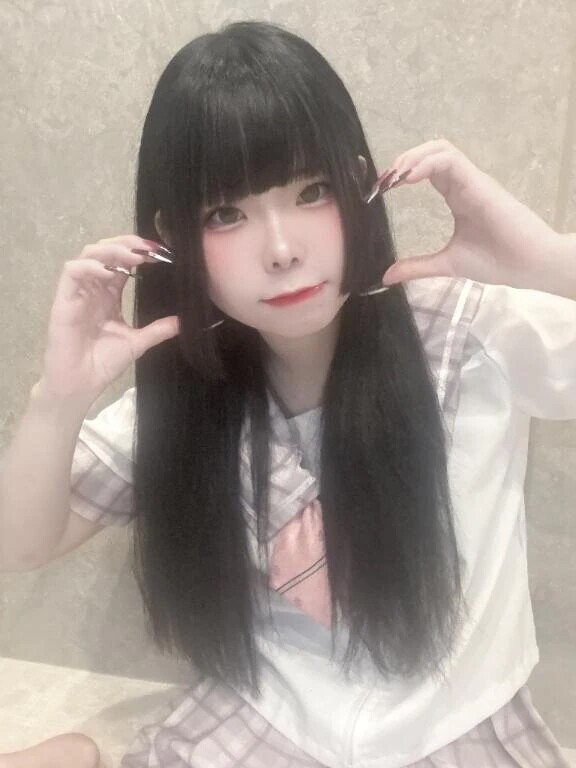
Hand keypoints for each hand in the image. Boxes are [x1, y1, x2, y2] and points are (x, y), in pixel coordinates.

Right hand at [39, 235, 179, 402]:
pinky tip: (109, 273)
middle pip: (105, 249)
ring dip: (111, 250)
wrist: (81, 383)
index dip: (140, 251)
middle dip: (127, 243)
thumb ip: (159, 329)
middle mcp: (94, 288)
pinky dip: (90, 266)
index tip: (162, 252)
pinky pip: (72, 271)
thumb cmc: (103, 363)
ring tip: (133, 257)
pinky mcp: (64, 300)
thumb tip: (184, 322)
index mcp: (109, 294)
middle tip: (150, 248)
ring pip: (88, 254)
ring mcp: (78, 292)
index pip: (123, 261)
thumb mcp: (138, 343)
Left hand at [381, 139, 574, 298]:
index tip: (380, 191)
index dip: (402, 174)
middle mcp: (463, 184)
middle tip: (382, 181)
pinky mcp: (479, 183)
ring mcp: (472, 181)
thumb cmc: (496, 261)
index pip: (427, 171)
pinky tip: (408, 178)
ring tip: (393, 176)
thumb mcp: (447, 264)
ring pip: (440, 149)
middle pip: (430, 153)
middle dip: (403, 161)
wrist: (528, 267)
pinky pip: (451, 159)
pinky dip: (427, 163)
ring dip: (412, 157)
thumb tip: (386, 276)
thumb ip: (417, 267)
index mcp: (457, 197)